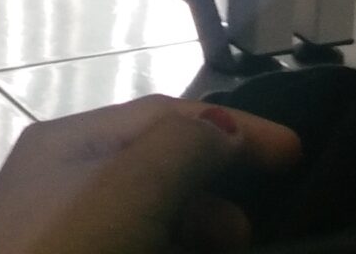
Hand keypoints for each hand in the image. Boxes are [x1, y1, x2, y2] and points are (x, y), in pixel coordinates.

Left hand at [0, 96, 302, 253]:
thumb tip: (224, 132)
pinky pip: (130, 249)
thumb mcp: (130, 188)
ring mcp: (62, 239)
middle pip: (155, 170)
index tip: (294, 154)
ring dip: (194, 232)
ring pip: (146, 222)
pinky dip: (168, 251)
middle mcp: (61, 185)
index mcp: (68, 142)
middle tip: (249, 231)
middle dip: (213, 191)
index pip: (163, 115)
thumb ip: (184, 148)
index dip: (232, 127)